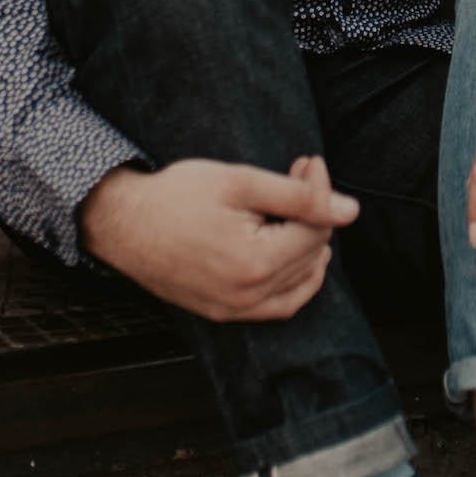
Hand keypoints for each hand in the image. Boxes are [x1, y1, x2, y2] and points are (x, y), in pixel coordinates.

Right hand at [77, 154, 356, 321]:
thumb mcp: (240, 182)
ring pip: (302, 284)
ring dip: (309, 246)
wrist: (123, 223)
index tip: (306, 163)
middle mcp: (249, 296)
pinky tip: (289, 252)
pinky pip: (277, 306)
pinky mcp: (223, 313)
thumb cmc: (177, 196)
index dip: (320, 190)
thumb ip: (299, 196)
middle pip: (312, 253)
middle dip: (314, 212)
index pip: (317, 227)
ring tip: (293, 212)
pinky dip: (294, 281)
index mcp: (256, 263)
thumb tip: (352, 210)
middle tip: (298, 174)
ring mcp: (235, 310)